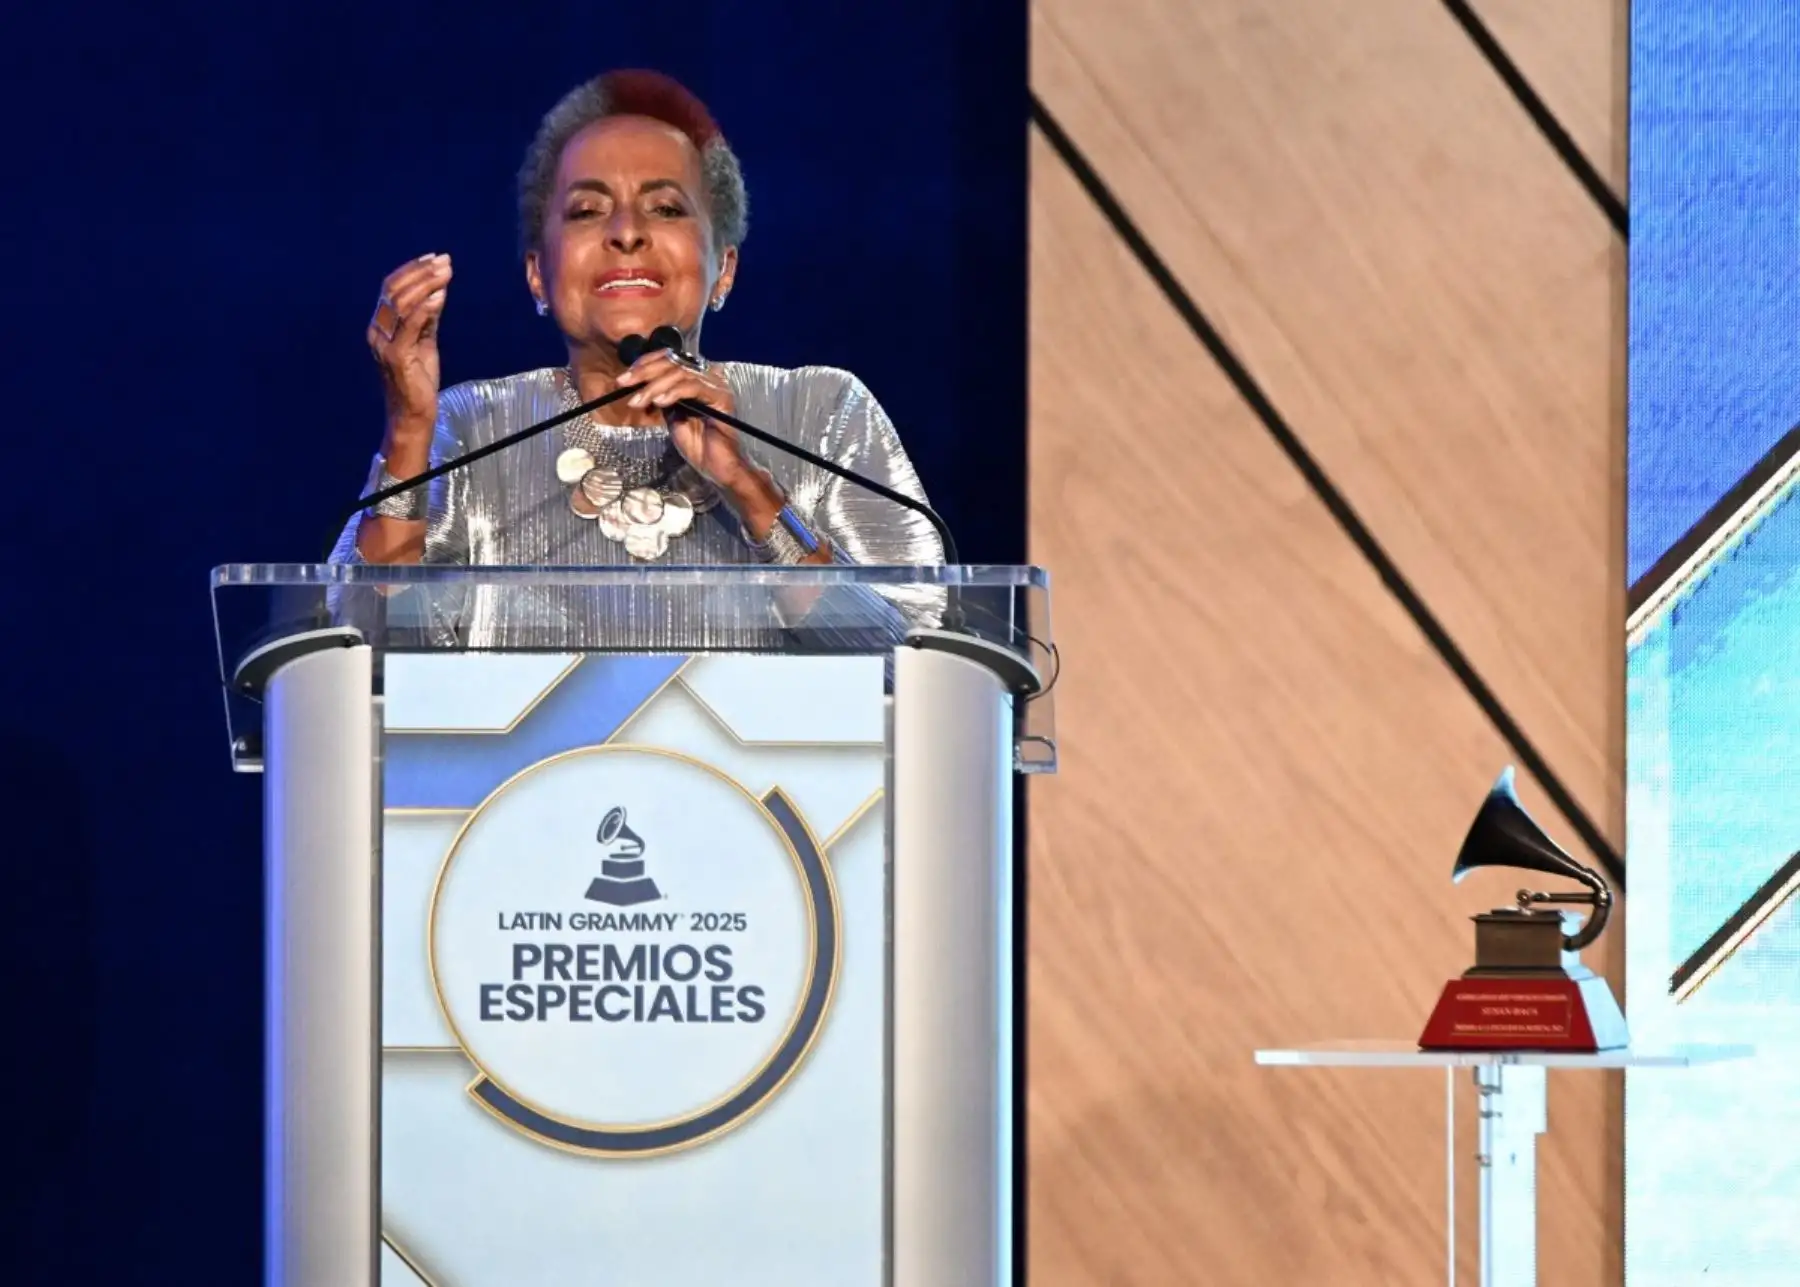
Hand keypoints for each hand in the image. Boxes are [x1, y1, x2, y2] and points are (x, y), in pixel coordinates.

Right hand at [367, 253, 452, 437]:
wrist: (413, 413)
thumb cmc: (419, 379)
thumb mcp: (425, 341)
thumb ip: (428, 317)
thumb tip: (438, 289)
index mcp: (380, 325)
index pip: (391, 288)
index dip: (412, 270)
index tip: (435, 259)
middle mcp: (376, 330)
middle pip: (395, 290)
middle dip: (421, 273)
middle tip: (444, 262)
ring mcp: (383, 343)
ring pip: (402, 303)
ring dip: (426, 284)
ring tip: (446, 273)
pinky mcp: (396, 356)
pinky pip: (410, 325)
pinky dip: (426, 307)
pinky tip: (441, 295)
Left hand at [616, 349, 778, 520]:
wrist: (717, 467)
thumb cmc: (697, 445)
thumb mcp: (672, 416)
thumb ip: (661, 397)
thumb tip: (640, 385)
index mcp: (696, 379)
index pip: (669, 359)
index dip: (646, 363)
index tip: (625, 377)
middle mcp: (708, 377)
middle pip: (673, 362)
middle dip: (644, 372)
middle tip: (624, 382)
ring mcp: (716, 386)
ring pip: (680, 373)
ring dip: (654, 386)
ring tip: (638, 400)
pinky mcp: (721, 397)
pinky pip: (693, 387)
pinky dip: (673, 392)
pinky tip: (659, 402)